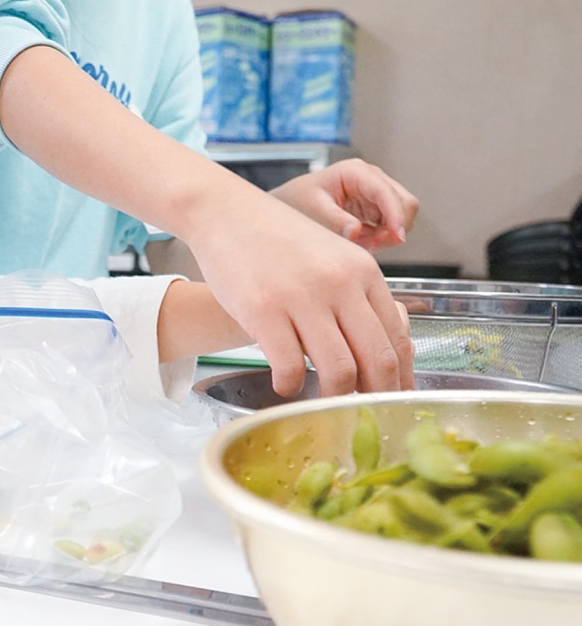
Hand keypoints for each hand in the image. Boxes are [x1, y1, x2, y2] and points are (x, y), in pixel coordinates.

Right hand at [185, 183, 414, 397]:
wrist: (225, 211)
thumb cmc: (277, 239)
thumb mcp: (331, 256)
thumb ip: (358, 296)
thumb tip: (384, 353)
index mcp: (362, 270)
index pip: (398, 339)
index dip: (400, 381)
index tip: (393, 401)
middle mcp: (338, 282)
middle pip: (378, 361)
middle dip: (375, 398)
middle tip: (362, 414)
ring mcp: (301, 295)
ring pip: (340, 373)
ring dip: (333, 399)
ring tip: (319, 400)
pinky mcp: (263, 309)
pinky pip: (290, 369)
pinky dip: (290, 387)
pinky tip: (284, 383)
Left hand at [270, 160, 418, 250]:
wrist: (293, 203)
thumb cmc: (300, 199)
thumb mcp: (313, 209)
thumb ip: (334, 220)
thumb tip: (356, 231)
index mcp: (355, 172)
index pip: (387, 192)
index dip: (396, 215)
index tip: (397, 237)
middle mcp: (372, 179)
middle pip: (405, 203)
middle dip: (394, 228)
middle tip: (371, 244)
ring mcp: (377, 193)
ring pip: (403, 216)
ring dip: (388, 234)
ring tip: (360, 241)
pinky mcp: (378, 207)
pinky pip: (393, 226)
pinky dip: (383, 237)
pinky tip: (361, 239)